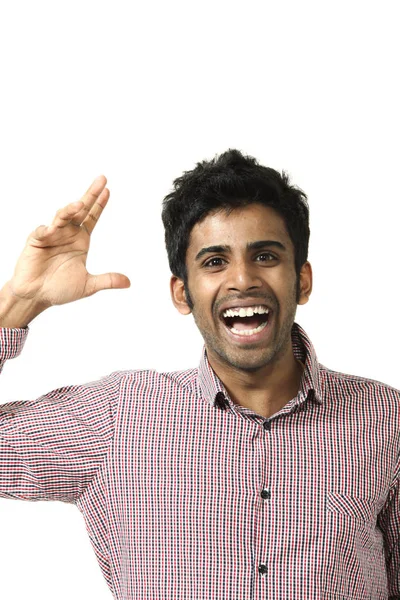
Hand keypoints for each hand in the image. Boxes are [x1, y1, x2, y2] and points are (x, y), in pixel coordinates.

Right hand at [7, 176, 130, 308]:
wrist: (35, 296)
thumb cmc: (59, 288)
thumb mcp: (88, 285)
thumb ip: (107, 280)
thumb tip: (128, 283)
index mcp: (80, 240)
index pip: (92, 217)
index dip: (100, 204)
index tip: (107, 190)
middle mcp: (67, 234)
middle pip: (80, 210)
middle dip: (90, 195)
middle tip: (101, 179)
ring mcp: (52, 235)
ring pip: (62, 217)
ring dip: (70, 210)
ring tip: (80, 204)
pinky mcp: (36, 241)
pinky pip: (42, 232)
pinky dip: (47, 230)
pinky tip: (51, 230)